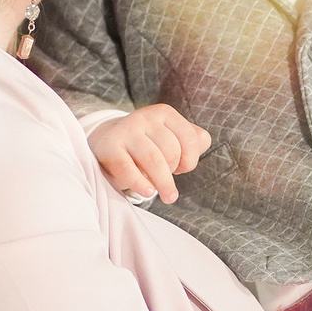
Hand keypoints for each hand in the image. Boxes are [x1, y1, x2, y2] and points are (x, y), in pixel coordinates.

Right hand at [87, 105, 211, 204]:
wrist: (107, 142)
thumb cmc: (148, 144)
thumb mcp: (171, 137)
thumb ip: (194, 139)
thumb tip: (204, 141)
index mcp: (164, 113)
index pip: (190, 138)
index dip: (191, 160)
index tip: (181, 169)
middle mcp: (145, 117)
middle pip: (171, 151)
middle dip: (173, 172)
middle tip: (166, 181)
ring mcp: (126, 130)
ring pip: (153, 161)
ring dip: (163, 184)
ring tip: (167, 197)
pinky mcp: (109, 147)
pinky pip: (128, 169)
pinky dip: (140, 184)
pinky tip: (148, 192)